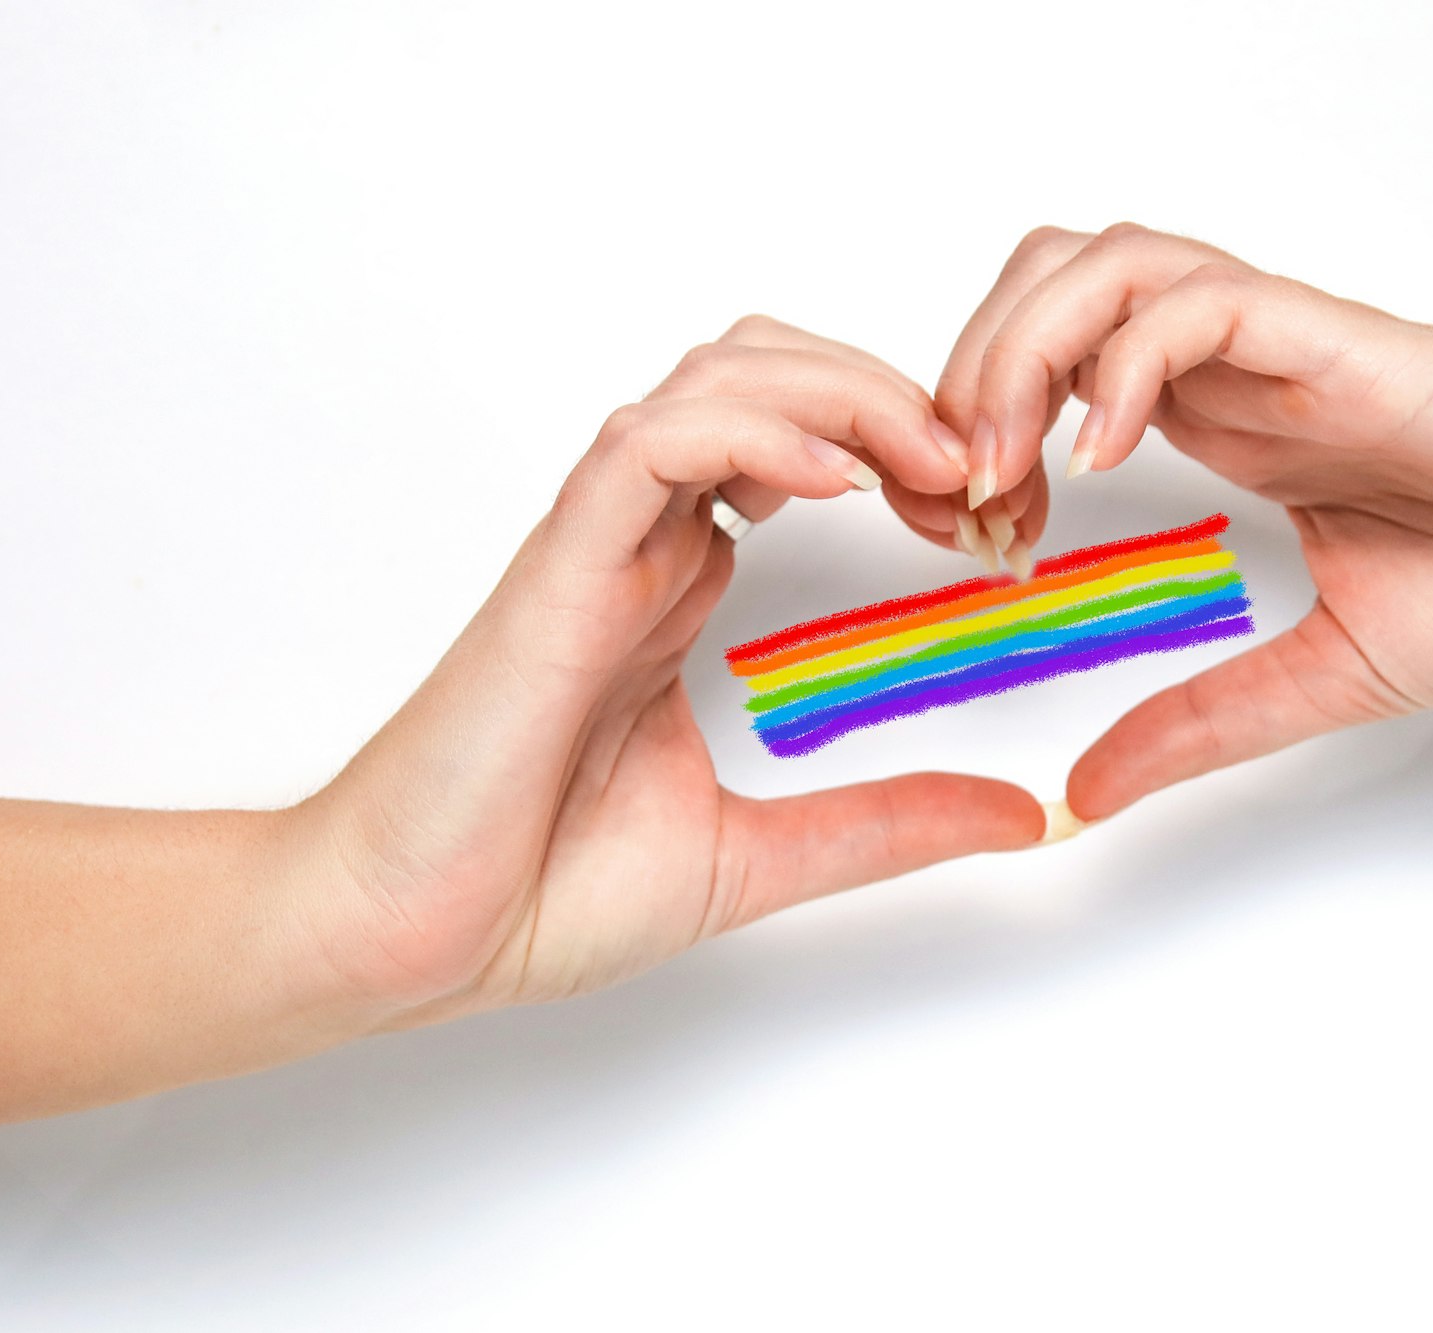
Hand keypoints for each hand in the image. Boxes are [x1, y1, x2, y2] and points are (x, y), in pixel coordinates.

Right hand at [294, 317, 1042, 1023]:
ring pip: (717, 381)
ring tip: (928, 458)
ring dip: (840, 391)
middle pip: (770, 377)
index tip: (987, 517)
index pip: (805, 446)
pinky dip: (750, 430)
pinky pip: (648, 444)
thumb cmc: (540, 891)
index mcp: (682, 588)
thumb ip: (886, 825)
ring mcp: (600, 545)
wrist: (409, 939)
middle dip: (889, 394)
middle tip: (977, 474)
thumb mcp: (763, 855)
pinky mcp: (558, 565)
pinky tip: (835, 479)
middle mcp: (646, 545)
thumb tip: (1024, 816)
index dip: (906, 451)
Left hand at [931, 224, 1432, 818]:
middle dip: (965, 369)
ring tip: (1007, 467)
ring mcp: (1285, 346)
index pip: (1048, 367)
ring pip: (1104, 263)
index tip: (967, 538)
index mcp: (1224, 426)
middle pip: (1046, 284)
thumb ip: (1199, 723)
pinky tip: (1102, 453)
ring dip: (1020, 350)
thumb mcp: (1320, 676)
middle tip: (954, 493)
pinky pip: (1198, 298)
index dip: (976, 432)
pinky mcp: (1339, 340)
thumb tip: (1083, 793)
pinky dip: (1121, 358)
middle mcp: (1237, 371)